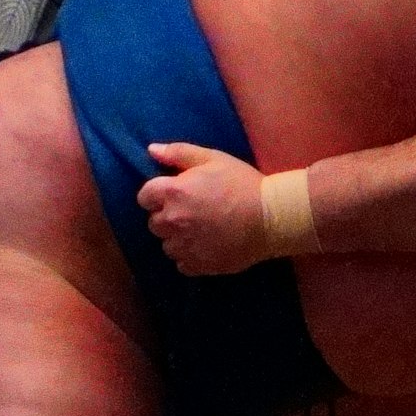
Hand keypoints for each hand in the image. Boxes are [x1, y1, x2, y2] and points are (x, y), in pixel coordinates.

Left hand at [137, 140, 273, 274]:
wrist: (271, 217)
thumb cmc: (242, 183)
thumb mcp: (213, 159)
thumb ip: (178, 153)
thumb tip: (151, 150)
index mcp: (173, 192)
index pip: (144, 196)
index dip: (157, 194)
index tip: (174, 193)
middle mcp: (172, 221)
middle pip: (154, 222)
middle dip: (167, 215)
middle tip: (191, 210)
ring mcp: (184, 246)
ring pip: (167, 244)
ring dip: (177, 238)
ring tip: (200, 230)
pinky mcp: (197, 266)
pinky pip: (181, 264)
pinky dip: (190, 256)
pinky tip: (206, 246)